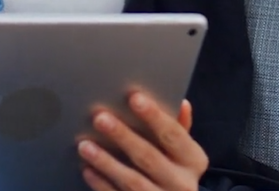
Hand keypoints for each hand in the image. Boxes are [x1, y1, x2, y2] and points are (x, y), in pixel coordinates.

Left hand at [78, 92, 206, 190]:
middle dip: (123, 136)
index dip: (154, 116)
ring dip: (106, 162)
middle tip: (100, 118)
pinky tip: (88, 169)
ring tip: (85, 145)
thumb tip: (181, 103)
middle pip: (149, 157)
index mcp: (193, 161)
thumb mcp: (184, 151)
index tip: (134, 98)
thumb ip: (179, 128)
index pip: (173, 134)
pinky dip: (102, 184)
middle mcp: (182, 183)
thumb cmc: (175, 169)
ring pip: (133, 181)